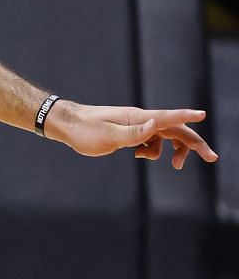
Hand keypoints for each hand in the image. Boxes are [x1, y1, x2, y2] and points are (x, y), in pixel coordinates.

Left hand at [45, 101, 216, 167]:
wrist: (68, 126)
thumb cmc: (85, 130)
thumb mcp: (108, 135)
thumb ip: (133, 133)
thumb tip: (155, 124)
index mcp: (138, 118)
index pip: (167, 117)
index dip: (186, 116)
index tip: (203, 114)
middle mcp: (141, 120)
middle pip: (174, 130)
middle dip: (194, 143)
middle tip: (211, 158)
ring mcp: (136, 126)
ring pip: (165, 137)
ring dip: (173, 150)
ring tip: (175, 165)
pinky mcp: (130, 133)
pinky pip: (151, 142)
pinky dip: (152, 150)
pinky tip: (139, 155)